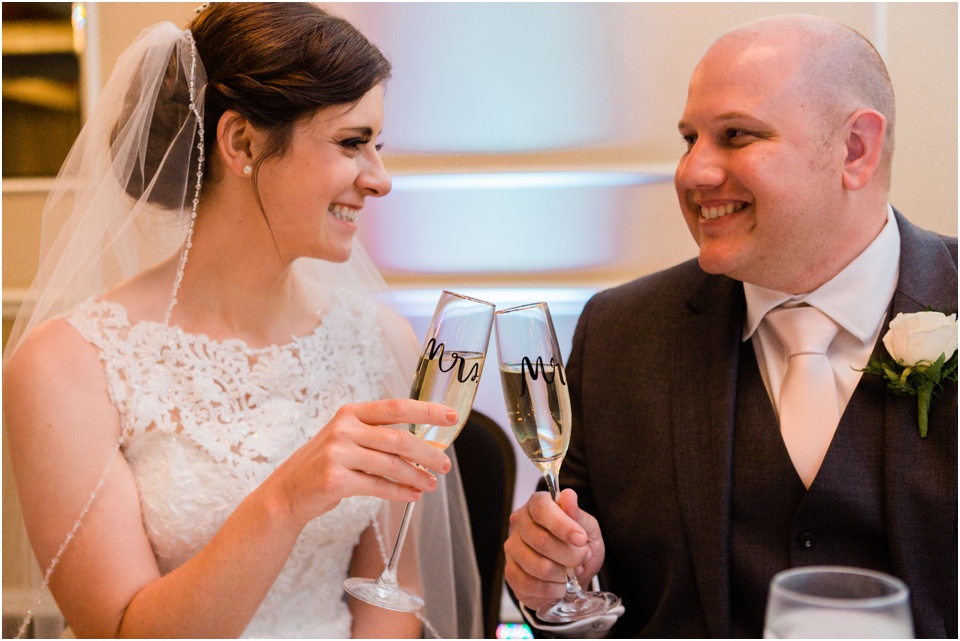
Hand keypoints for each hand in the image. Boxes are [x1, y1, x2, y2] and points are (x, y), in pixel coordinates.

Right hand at [266, 399, 455, 526]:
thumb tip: (424, 442)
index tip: (450, 417)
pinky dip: (400, 492)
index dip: (426, 411)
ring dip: (417, 476)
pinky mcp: (336, 480)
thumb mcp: (347, 438)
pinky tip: (413, 495)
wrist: (287, 491)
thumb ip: (378, 435)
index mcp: (351, 412)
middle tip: (444, 465)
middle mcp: (344, 429)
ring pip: (391, 464)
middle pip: (398, 439)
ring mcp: (338, 454)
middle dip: (427, 453)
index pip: (396, 407)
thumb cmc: (325, 463)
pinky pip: (378, 486)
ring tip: (431, 484)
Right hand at [504, 489, 605, 610]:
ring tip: (570, 574)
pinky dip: (552, 590)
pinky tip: (559, 585)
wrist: (573, 572)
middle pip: (540, 541)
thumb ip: (577, 515)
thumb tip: (569, 496)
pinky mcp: (510, 572)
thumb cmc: (579, 544)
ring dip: (562, 576)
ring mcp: (512, 548)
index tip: (581, 539)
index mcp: (537, 504)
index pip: (541, 509)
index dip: (562, 526)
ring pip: (538, 566)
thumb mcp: (587, 527)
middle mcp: (519, 523)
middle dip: (570, 556)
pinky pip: (531, 586)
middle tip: (582, 559)